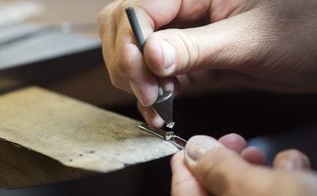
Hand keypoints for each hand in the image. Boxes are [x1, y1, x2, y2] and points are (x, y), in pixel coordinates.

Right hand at [98, 0, 316, 126]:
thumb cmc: (302, 30)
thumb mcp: (250, 39)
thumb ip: (198, 47)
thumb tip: (152, 55)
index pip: (139, 8)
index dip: (130, 44)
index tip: (142, 77)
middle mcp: (186, 8)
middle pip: (128, 28)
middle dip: (127, 62)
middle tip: (146, 92)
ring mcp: (188, 34)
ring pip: (141, 53)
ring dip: (139, 81)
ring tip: (155, 106)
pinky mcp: (194, 58)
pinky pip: (162, 73)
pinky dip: (156, 93)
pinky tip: (162, 108)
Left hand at [171, 135, 314, 195]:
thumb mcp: (260, 191)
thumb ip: (220, 169)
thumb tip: (194, 149)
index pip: (185, 194)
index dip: (186, 167)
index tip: (193, 145)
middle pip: (219, 191)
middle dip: (227, 164)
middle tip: (236, 142)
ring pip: (249, 192)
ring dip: (260, 172)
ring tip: (273, 159)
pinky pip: (276, 195)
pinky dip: (285, 181)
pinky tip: (298, 170)